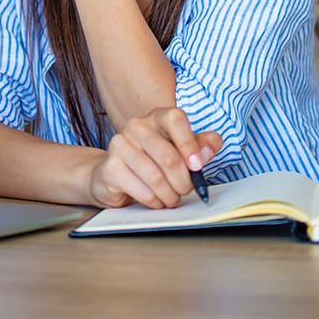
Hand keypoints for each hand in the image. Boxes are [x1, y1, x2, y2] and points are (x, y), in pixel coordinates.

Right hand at [87, 107, 222, 208]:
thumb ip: (201, 146)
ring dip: (170, 195)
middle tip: (185, 190)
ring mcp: (120, 144)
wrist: (115, 172)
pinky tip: (156, 200)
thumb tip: (207, 151)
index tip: (197, 167)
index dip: (189, 144)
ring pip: (156, 177)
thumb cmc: (154, 159)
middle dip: (183, 182)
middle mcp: (137, 126)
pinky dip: (155, 201)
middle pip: (169, 157)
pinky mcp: (111, 167)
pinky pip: (142, 190)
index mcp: (158, 117)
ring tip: (172, 198)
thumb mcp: (181, 149)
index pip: (175, 119)